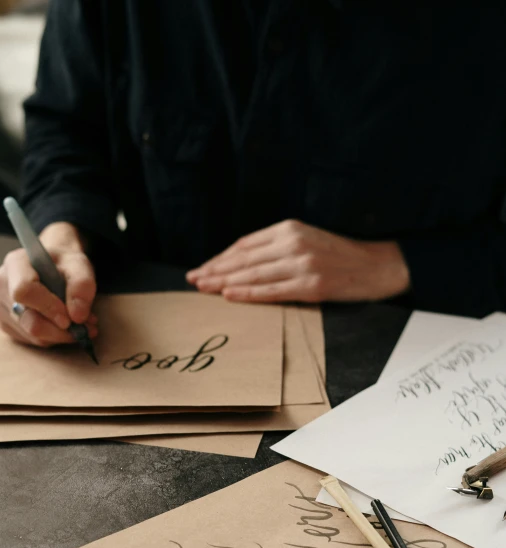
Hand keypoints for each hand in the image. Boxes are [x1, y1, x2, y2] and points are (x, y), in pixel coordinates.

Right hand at [0, 222, 97, 346]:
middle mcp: (1, 285)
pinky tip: (64, 327)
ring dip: (60, 335)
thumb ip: (82, 286)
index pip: (24, 291)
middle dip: (60, 329)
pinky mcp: (6, 323)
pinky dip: (52, 337)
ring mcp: (0, 306)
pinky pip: (30, 340)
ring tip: (81, 324)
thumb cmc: (64, 263)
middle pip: (27, 319)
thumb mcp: (79, 265)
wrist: (52, 264)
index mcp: (15, 264)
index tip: (70, 318)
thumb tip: (78, 316)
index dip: (48, 308)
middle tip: (87, 327)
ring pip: (30, 334)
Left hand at [187, 219, 409, 302]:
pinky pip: (272, 291)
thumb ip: (278, 246)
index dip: (220, 257)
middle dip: (215, 269)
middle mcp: (293, 243)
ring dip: (224, 282)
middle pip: (244, 258)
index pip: (245, 244)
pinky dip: (247, 293)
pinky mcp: (311, 285)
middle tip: (193, 279)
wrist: (378, 265)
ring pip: (253, 274)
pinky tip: (229, 296)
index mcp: (290, 228)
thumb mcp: (307, 239)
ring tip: (203, 288)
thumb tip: (242, 262)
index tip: (203, 267)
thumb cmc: (340, 255)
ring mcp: (302, 264)